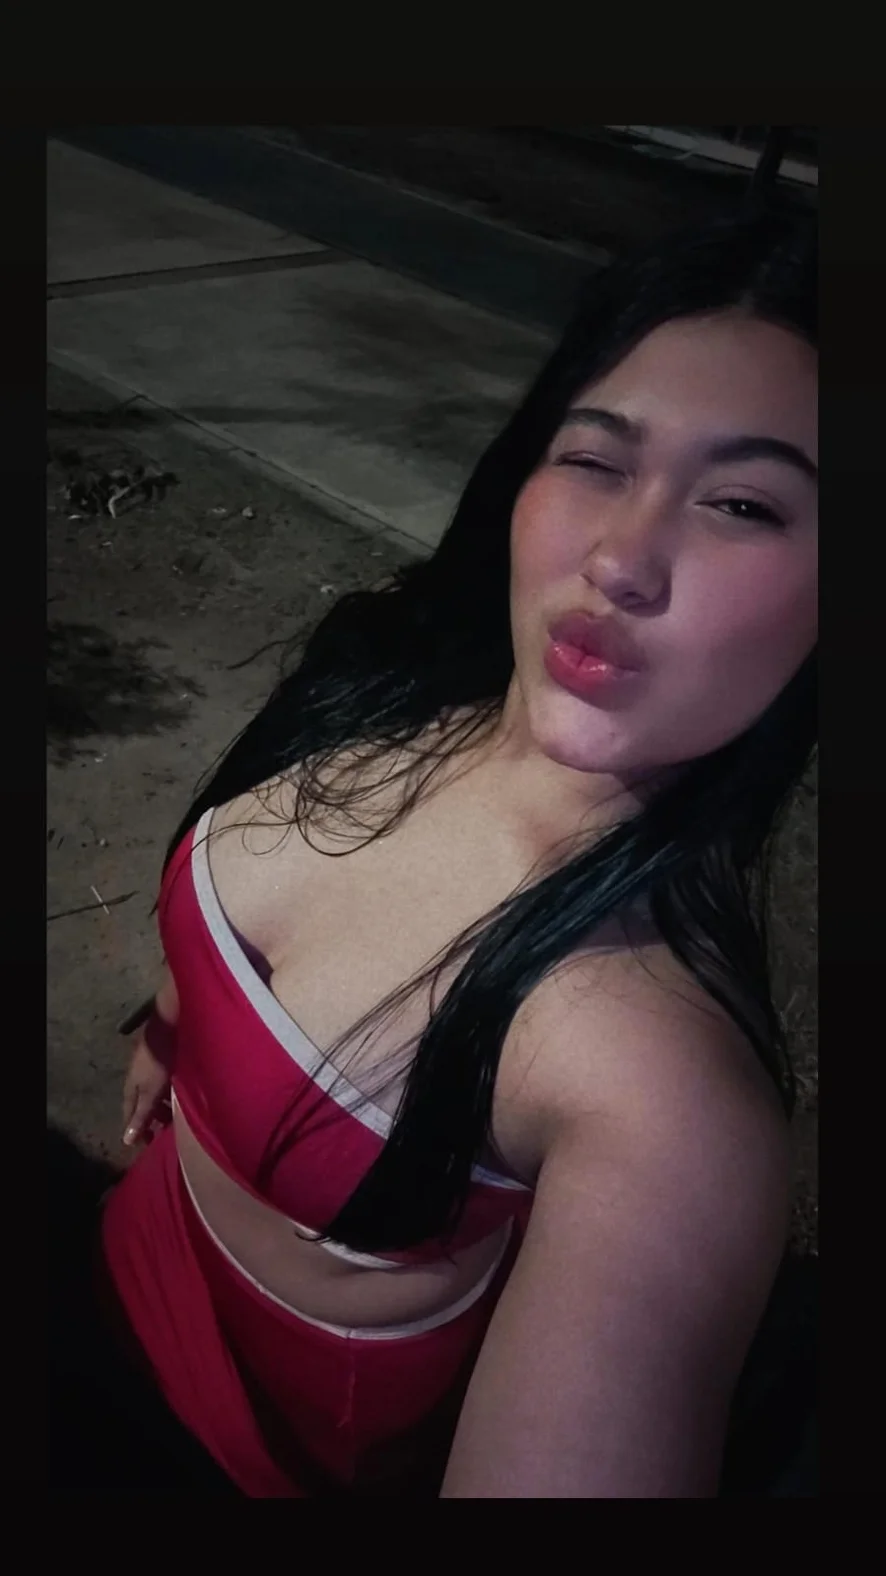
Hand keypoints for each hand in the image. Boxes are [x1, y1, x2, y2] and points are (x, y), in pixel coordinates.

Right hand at [122, 1033, 171, 1147]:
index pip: (130, 1116)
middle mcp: (138, 1080)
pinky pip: (166, 1084)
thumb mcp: (150, 1094)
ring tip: (180, 1117)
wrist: (168, 1027)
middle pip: (144, 1105)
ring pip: (156, 1094)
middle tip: (169, 1133)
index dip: (138, 1131)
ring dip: (165, 1106)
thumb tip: (126, 1141)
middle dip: (154, 1120)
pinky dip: (172, 1093)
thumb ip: (141, 1116)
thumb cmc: (157, 1063)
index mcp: (131, 1089)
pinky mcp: (164, 1061)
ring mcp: (151, 1070)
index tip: (148, 1145)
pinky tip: (185, 1096)